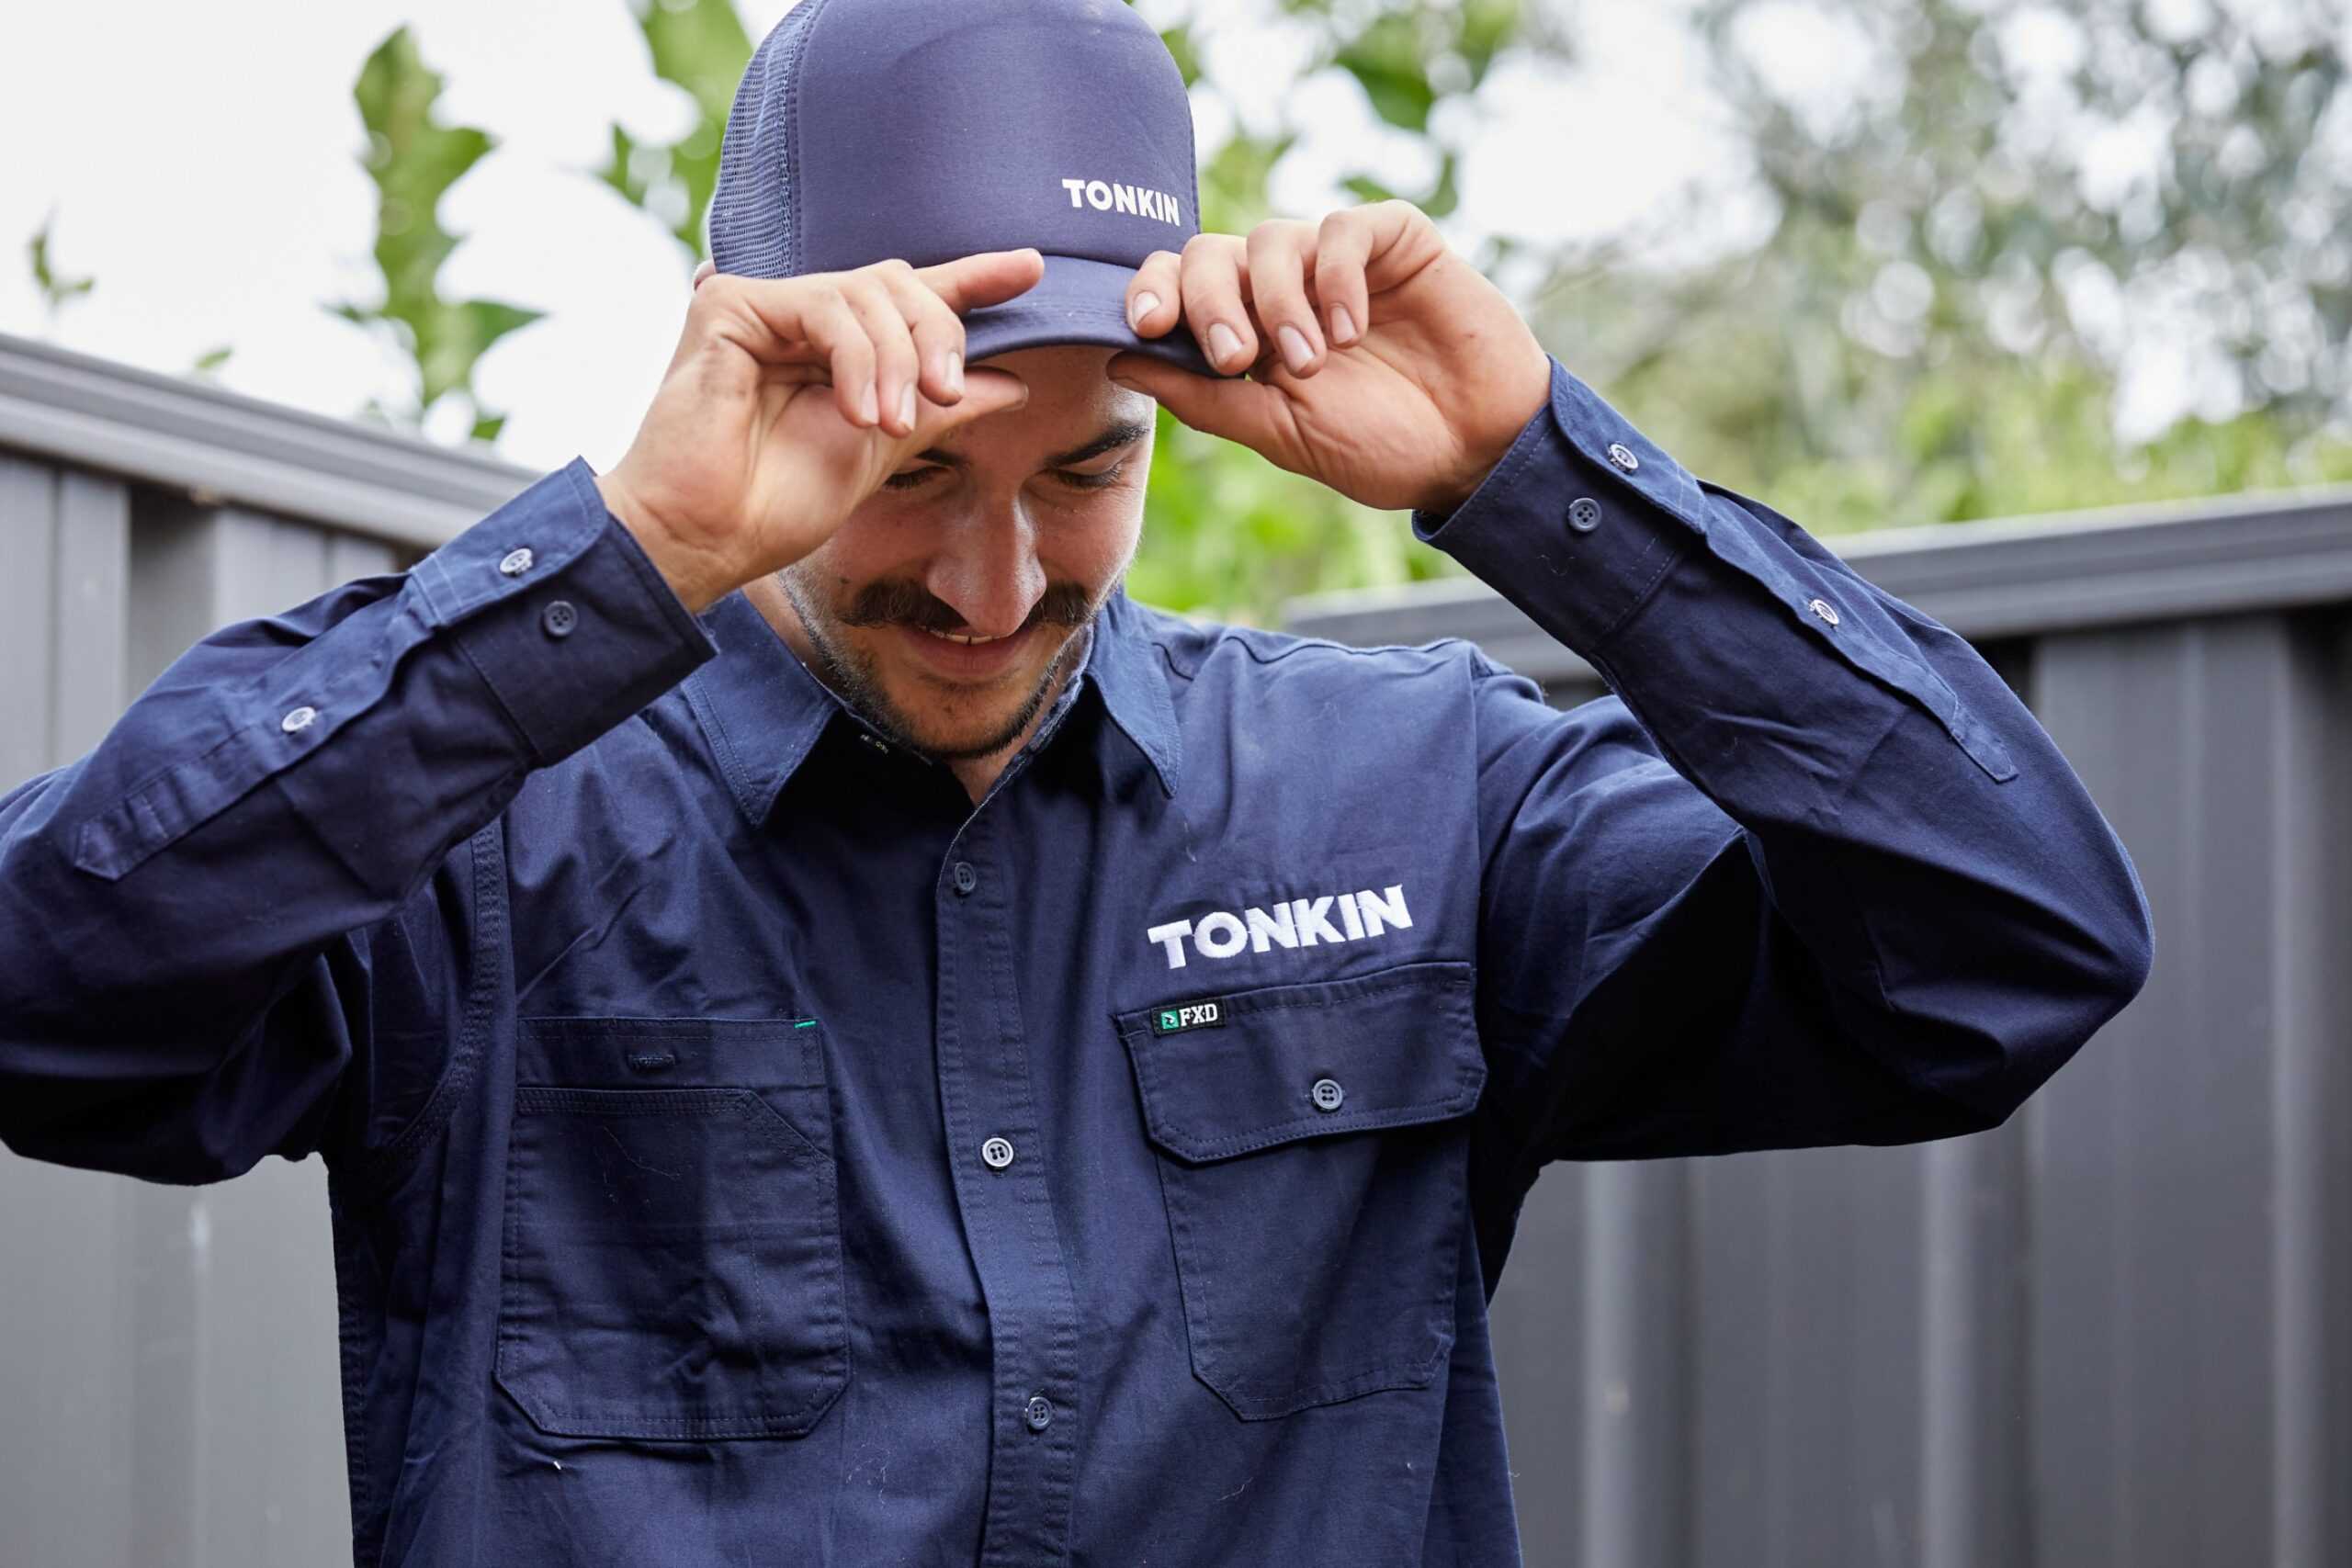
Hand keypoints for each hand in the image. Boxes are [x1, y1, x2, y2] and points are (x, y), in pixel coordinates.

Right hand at [595, 250, 1043, 612]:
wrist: (709, 537)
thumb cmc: (777, 504)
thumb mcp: (884, 449)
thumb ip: (940, 409)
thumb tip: (1014, 382)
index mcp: (835, 348)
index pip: (910, 295)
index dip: (971, 277)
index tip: (1032, 269)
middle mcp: (800, 317)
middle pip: (898, 283)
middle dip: (937, 335)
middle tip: (942, 395)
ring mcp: (764, 305)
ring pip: (867, 292)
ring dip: (897, 360)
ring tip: (886, 423)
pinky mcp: (730, 304)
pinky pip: (824, 306)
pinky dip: (856, 360)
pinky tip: (855, 412)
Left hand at [1103, 201, 1552, 515]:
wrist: (1475, 450)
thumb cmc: (1380, 447)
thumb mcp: (1280, 433)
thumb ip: (1203, 397)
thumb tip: (1118, 360)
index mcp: (1247, 332)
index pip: (1177, 285)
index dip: (1151, 293)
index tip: (1147, 325)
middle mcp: (1284, 288)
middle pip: (1209, 253)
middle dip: (1208, 302)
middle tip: (1237, 358)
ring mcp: (1337, 261)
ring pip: (1270, 239)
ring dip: (1278, 301)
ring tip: (1314, 361)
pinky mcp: (1394, 240)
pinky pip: (1341, 228)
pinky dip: (1336, 277)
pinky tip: (1354, 329)